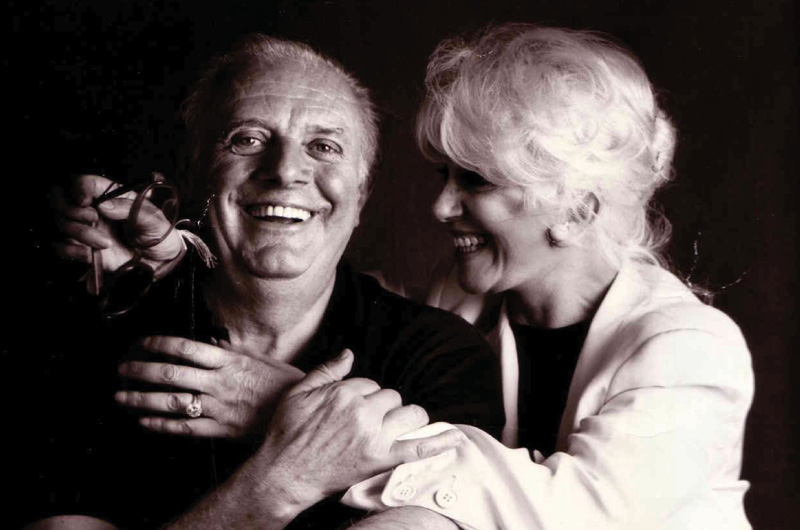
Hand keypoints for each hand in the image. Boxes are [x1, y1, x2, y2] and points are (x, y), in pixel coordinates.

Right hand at [51, 173, 183, 274]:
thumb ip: (131, 209)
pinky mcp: (81, 249)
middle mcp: (93, 209)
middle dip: (70, 208)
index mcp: (110, 196)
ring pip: (60, 222)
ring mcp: (85, 229)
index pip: (85, 181)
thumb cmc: (159, 235)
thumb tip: (104, 205)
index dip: (79, 187)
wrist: (160, 263)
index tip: (85, 200)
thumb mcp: (153, 219)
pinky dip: (69, 250)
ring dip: (78, 232)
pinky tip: (88, 254)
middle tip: (93, 219)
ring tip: (104, 242)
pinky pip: (59, 246)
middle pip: (61, 198)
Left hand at [116, 336, 304, 437]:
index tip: (143, 343)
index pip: (187, 348)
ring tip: (121, 396)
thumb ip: (233, 352)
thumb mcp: (261, 360)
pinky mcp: (221, 430)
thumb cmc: (283, 385)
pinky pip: (185, 428)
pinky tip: (144, 421)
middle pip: (172, 374)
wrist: (301, 414)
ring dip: (142, 399)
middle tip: (122, 369)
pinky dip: (161, 424)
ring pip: (172, 402)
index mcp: (230, 362)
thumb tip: (211, 343)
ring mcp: (219, 408)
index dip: (160, 344)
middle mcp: (221, 383)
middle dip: (141, 371)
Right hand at [253, 349, 466, 511]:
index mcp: (343, 392)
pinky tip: (458, 438)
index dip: (361, 396)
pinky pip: (418, 448)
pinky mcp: (380, 460)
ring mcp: (374, 436)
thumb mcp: (298, 393)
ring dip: (406, 418)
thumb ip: (327, 370)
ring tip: (393, 427)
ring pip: (410, 414)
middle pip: (392, 397)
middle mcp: (362, 411)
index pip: (370, 384)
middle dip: (382, 407)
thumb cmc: (287, 433)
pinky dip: (440, 443)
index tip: (349, 410)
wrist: (284, 474)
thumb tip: (349, 352)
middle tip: (364, 423)